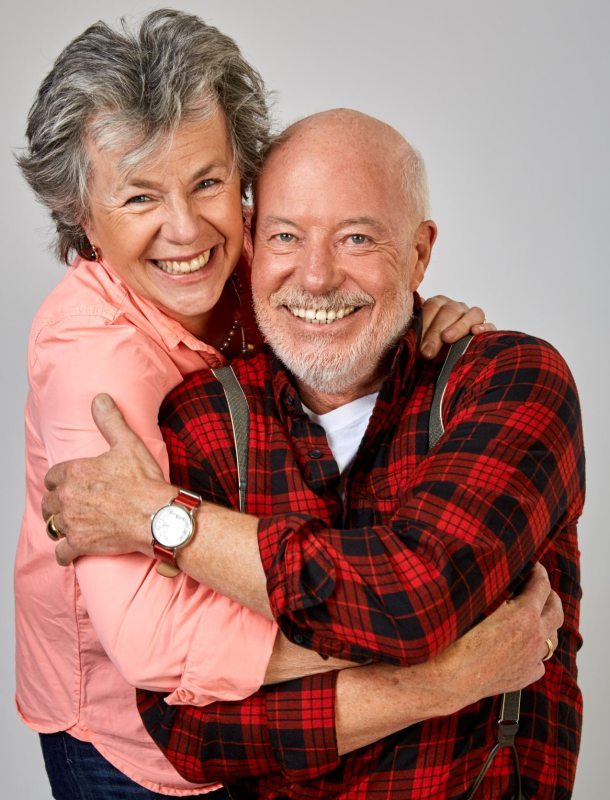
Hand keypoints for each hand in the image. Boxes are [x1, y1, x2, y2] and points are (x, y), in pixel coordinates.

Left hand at [42, 394, 172, 565]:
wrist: (157, 516)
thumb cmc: (144, 482)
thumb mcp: (128, 444)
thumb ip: (110, 421)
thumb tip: (100, 399)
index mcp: (74, 472)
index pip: (52, 477)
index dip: (60, 480)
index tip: (68, 484)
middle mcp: (67, 497)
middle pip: (48, 502)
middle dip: (57, 503)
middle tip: (70, 506)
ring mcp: (71, 522)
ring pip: (52, 526)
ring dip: (59, 526)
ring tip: (71, 525)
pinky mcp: (79, 545)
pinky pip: (61, 553)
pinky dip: (65, 553)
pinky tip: (72, 549)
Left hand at [420, 295, 495, 358]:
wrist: (440, 359)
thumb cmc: (426, 348)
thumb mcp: (417, 340)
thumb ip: (413, 332)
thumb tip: (408, 332)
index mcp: (438, 305)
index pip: (433, 306)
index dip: (425, 322)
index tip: (418, 343)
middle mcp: (457, 308)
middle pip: (450, 310)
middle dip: (436, 331)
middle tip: (427, 352)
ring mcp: (473, 317)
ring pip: (473, 314)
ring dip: (459, 326)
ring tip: (447, 339)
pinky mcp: (487, 330)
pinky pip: (490, 325)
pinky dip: (485, 328)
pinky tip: (475, 333)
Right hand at [435, 563, 562, 710]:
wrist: (450, 679)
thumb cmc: (456, 640)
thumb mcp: (476, 605)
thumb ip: (496, 592)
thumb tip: (501, 579)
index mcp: (524, 615)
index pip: (541, 586)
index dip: (539, 572)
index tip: (535, 566)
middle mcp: (535, 637)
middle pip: (556, 611)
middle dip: (551, 596)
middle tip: (542, 587)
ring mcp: (534, 659)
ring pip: (552, 638)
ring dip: (547, 623)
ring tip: (537, 616)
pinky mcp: (526, 676)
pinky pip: (540, 660)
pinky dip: (537, 650)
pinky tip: (525, 647)